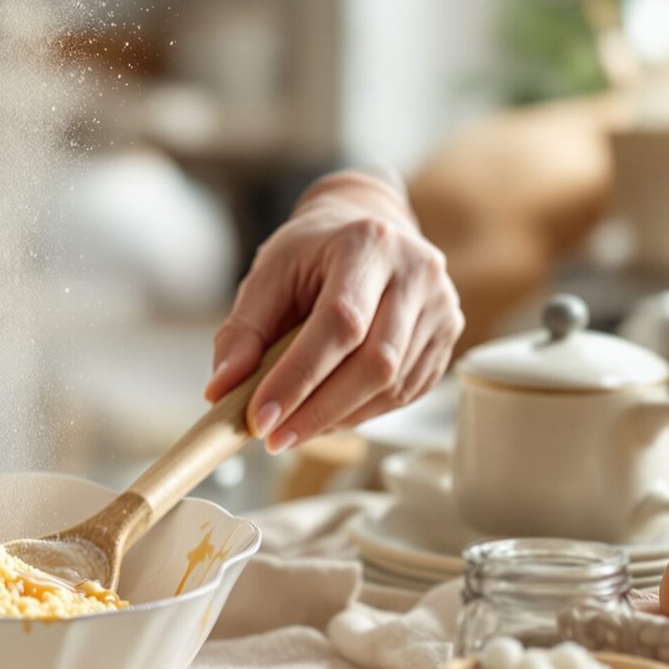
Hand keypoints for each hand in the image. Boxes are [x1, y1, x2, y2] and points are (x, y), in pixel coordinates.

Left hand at [203, 171, 462, 452]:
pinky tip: (327, 414)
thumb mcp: (267, 276)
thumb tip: (221, 390)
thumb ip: (242, 332)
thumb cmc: (310, 254)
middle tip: (273, 439)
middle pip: (376, 362)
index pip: (340, 324)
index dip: (298, 377)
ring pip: (394, 385)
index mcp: (368, 244)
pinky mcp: (447, 337)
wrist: (363, 230)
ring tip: (293, 427)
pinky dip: (360, 413)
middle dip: (318, 410)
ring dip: (337, 418)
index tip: (260, 419)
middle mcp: (417, 272)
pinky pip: (405, 393)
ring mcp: (441, 306)